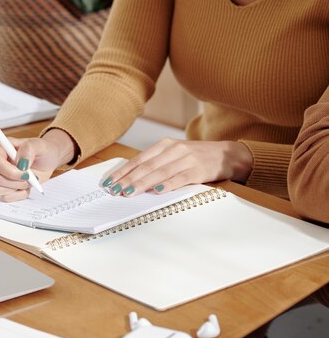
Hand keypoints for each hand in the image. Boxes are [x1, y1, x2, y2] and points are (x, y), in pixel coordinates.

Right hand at [0, 129, 75, 201]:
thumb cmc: (42, 150)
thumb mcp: (39, 145)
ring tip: (28, 181)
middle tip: (30, 177)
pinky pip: (6, 197)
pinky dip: (19, 194)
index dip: (9, 171)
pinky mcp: (3, 188)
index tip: (25, 173)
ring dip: (17, 188)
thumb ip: (29, 149)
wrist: (48, 161)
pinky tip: (26, 186)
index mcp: (0, 149)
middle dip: (16, 181)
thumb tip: (20, 162)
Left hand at [103, 138, 252, 196]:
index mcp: (164, 145)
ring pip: (160, 172)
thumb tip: (131, 180)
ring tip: (129, 192)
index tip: (109, 182)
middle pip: (146, 166)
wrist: (228, 154)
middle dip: (128, 179)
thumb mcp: (174, 156)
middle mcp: (174, 150)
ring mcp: (187, 159)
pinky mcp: (199, 170)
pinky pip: (181, 178)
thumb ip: (156, 164)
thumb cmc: (196, 158)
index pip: (138, 160)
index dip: (122, 171)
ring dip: (142, 183)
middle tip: (114, 190)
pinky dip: (168, 184)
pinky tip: (157, 191)